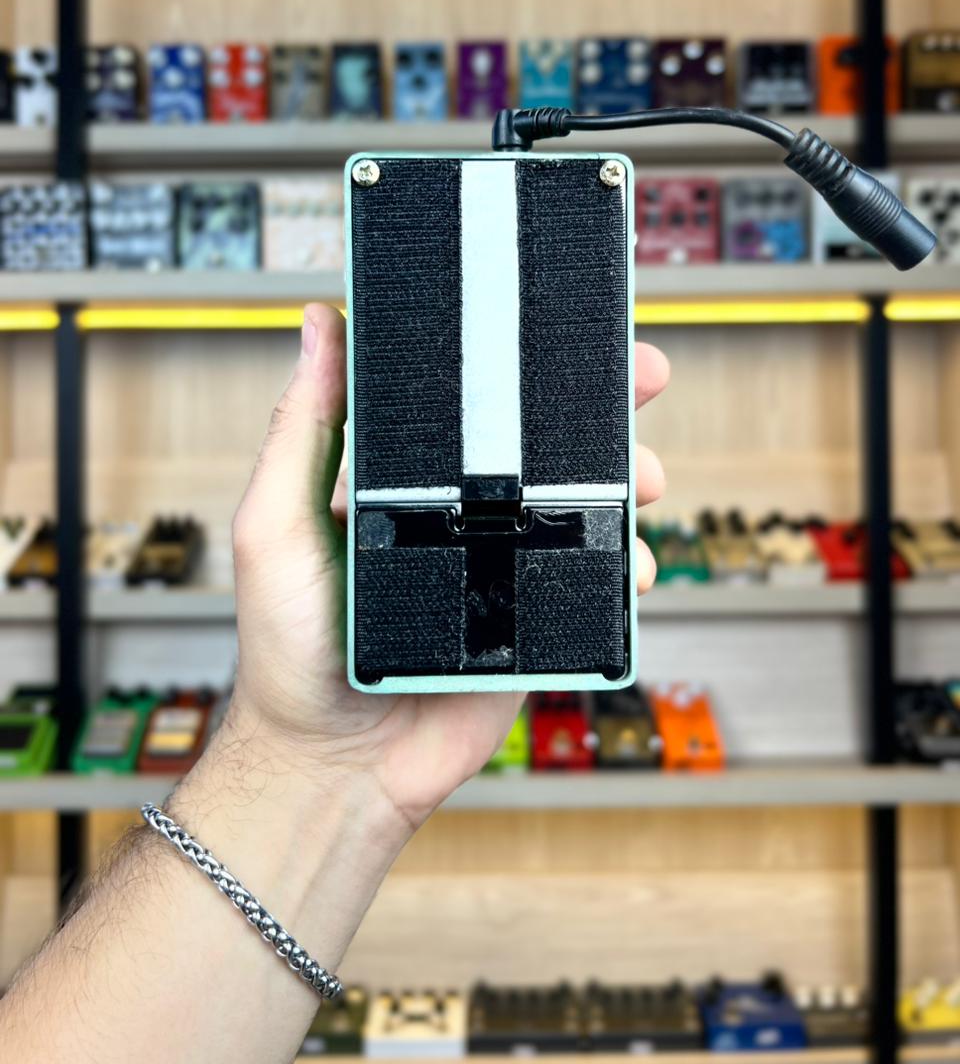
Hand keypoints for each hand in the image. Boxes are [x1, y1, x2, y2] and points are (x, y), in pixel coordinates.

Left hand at [227, 303, 668, 831]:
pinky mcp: (533, 622)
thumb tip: (321, 327)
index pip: (471, 405)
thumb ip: (303, 427)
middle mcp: (461, 516)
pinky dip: (628, 564)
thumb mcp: (277, 522)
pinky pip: (594, 583)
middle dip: (601, 407)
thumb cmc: (288, 649)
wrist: (333, 763)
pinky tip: (631, 557)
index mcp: (404, 481)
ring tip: (644, 473)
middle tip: (640, 376)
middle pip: (545, 445)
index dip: (518, 362)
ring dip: (629, 477)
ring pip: (585, 506)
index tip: (556, 321)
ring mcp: (502, 568)